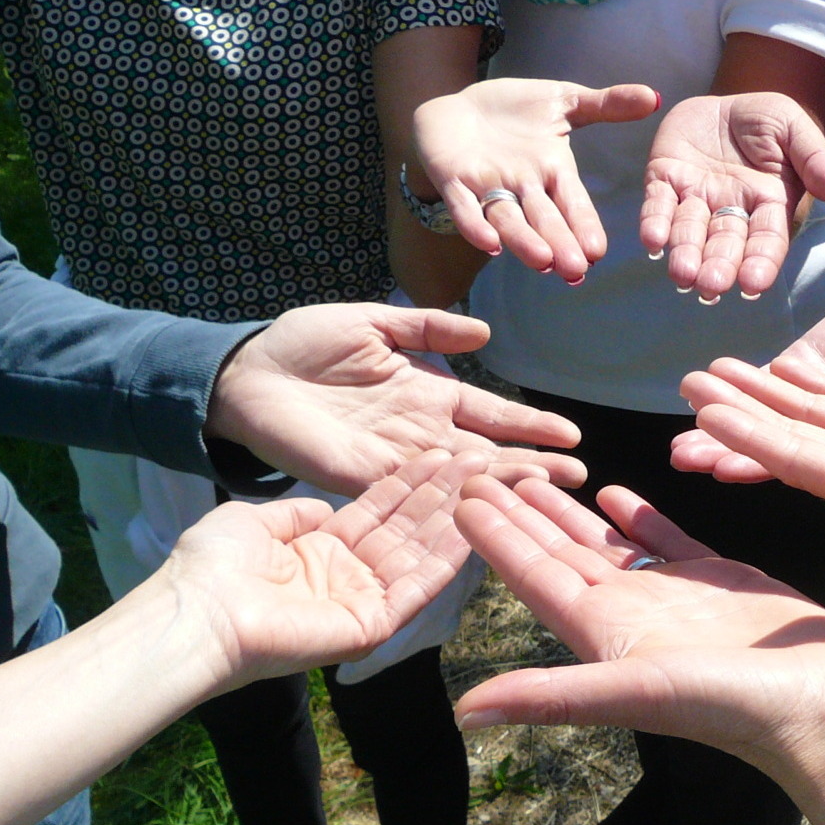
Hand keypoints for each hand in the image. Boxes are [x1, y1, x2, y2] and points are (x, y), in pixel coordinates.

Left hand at [156, 449, 487, 687]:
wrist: (198, 611)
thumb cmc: (212, 566)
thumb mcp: (255, 520)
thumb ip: (297, 512)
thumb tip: (325, 509)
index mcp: (319, 551)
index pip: (378, 512)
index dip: (408, 482)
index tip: (441, 453)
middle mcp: (346, 576)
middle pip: (405, 529)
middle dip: (441, 493)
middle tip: (478, 459)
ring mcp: (361, 601)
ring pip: (418, 554)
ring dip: (452, 518)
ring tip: (483, 481)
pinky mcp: (371, 624)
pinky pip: (416, 588)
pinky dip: (444, 558)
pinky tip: (470, 526)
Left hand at [204, 303, 585, 494]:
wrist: (245, 375)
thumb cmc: (302, 346)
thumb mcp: (373, 324)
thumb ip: (426, 328)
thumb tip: (484, 333)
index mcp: (425, 394)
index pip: (489, 414)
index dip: (528, 426)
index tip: (570, 437)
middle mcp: (419, 432)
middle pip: (488, 452)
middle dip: (532, 464)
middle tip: (579, 477)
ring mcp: (395, 458)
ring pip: (462, 476)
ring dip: (505, 484)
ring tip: (550, 493)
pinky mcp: (365, 477)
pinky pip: (418, 490)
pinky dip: (451, 496)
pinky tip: (488, 501)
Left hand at [413, 78, 661, 281]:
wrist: (457, 103)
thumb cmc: (513, 110)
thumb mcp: (563, 100)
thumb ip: (607, 104)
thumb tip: (654, 97)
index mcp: (552, 172)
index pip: (572, 203)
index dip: (583, 226)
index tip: (598, 251)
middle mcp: (523, 187)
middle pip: (543, 220)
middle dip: (558, 244)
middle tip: (574, 270)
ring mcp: (488, 186)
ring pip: (508, 219)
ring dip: (523, 241)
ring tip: (542, 262)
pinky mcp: (453, 180)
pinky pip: (464, 206)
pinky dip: (474, 224)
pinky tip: (487, 243)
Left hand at [450, 475, 824, 774]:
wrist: (824, 708)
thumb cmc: (733, 705)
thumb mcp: (631, 692)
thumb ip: (550, 695)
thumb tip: (464, 714)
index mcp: (601, 634)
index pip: (533, 575)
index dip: (494, 537)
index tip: (458, 491)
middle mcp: (628, 616)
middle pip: (559, 554)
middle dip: (519, 513)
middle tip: (482, 465)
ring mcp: (673, 599)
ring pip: (606, 545)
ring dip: (569, 512)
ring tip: (535, 473)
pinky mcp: (719, 581)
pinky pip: (666, 541)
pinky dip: (639, 519)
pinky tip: (617, 493)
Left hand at [640, 93, 824, 301]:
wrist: (725, 103)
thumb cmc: (767, 121)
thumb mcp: (795, 128)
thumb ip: (815, 158)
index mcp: (769, 205)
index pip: (766, 239)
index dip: (760, 262)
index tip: (752, 285)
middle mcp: (731, 211)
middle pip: (725, 244)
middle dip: (718, 266)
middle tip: (710, 287)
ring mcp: (696, 199)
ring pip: (690, 232)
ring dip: (685, 255)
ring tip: (682, 275)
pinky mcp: (664, 181)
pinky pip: (657, 206)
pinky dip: (654, 224)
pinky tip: (653, 241)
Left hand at [678, 359, 824, 536]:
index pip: (794, 462)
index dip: (746, 438)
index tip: (702, 416)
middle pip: (786, 437)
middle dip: (734, 414)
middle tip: (684, 386)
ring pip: (804, 415)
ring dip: (758, 393)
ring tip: (710, 369)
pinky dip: (804, 382)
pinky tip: (772, 366)